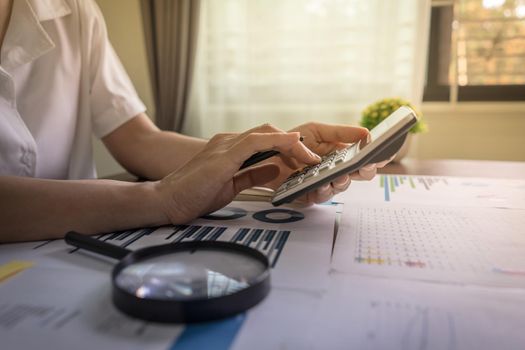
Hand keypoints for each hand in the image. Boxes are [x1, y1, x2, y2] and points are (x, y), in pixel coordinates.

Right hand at [154, 124, 319, 223]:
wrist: (167, 200)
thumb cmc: (194, 194)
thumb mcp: (232, 185)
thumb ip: (253, 174)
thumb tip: (275, 169)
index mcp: (230, 149)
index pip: (264, 141)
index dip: (287, 147)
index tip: (305, 159)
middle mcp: (228, 142)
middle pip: (269, 133)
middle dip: (294, 144)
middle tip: (313, 159)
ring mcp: (225, 146)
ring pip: (265, 134)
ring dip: (292, 144)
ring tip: (311, 157)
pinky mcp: (223, 155)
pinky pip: (254, 142)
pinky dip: (276, 141)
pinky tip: (293, 144)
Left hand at [263, 122, 391, 203]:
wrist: (266, 153)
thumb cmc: (291, 141)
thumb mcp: (316, 131)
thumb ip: (341, 133)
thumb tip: (366, 133)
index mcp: (340, 154)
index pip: (363, 158)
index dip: (376, 158)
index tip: (384, 154)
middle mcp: (334, 170)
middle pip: (358, 175)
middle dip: (364, 171)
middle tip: (365, 166)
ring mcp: (323, 183)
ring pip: (341, 186)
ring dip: (342, 181)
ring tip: (340, 175)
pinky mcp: (309, 195)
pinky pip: (320, 196)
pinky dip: (323, 190)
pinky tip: (322, 184)